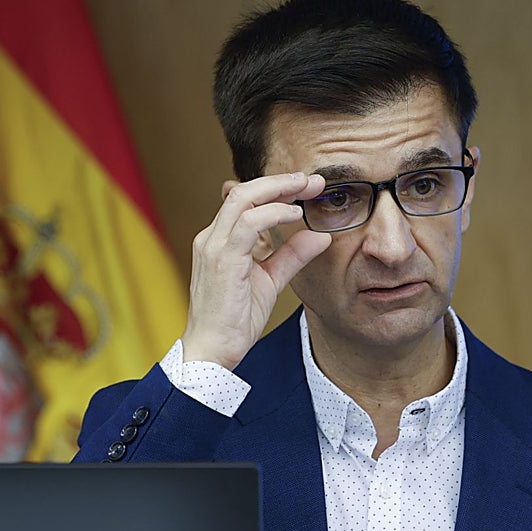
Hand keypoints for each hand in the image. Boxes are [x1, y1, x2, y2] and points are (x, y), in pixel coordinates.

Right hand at [181, 172, 331, 369]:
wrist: (212, 351)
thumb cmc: (234, 321)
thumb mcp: (269, 281)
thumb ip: (291, 256)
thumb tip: (319, 235)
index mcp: (219, 241)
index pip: (245, 201)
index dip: (275, 188)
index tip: (306, 186)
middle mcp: (212, 238)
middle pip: (243, 191)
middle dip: (280, 181)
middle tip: (311, 179)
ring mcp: (213, 247)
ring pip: (243, 199)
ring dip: (278, 189)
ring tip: (306, 188)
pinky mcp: (222, 260)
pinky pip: (248, 224)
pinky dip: (274, 214)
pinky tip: (294, 215)